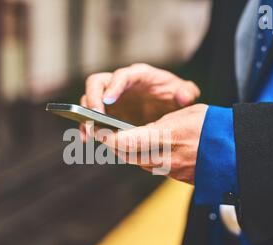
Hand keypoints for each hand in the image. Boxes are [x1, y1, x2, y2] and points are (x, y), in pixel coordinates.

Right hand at [80, 63, 200, 139]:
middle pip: (96, 82)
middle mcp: (120, 83)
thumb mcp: (186, 93)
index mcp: (139, 75)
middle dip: (92, 99)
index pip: (122, 75)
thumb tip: (182, 96)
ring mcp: (110, 97)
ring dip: (84, 115)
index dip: (114, 86)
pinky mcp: (105, 112)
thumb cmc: (175, 96)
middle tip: (94, 118)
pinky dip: (86, 127)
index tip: (108, 101)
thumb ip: (188, 92)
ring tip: (88, 133)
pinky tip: (87, 141)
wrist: (168, 106)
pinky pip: (89, 116)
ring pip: (88, 99)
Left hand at [94, 104, 208, 183]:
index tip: (97, 130)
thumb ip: (160, 125)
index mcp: (166, 138)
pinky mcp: (177, 178)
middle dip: (113, 144)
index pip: (126, 142)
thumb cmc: (215, 126)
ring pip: (138, 162)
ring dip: (127, 151)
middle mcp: (165, 158)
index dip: (107, 137)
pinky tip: (145, 148)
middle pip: (127, 154)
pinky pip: (153, 167)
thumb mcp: (186, 114)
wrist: (239, 152)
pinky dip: (144, 157)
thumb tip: (144, 132)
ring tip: (122, 138)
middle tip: (104, 133)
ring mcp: (171, 171)